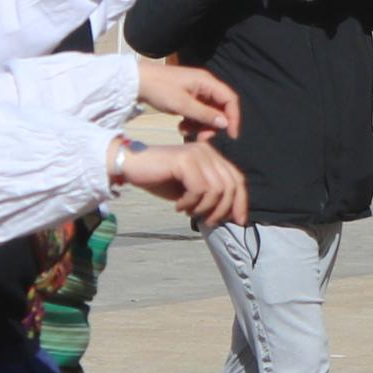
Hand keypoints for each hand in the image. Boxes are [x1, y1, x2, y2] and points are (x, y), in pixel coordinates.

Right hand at [116, 135, 246, 227]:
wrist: (131, 166)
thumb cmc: (159, 179)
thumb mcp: (190, 190)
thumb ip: (210, 196)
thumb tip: (230, 215)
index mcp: (212, 156)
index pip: (237, 179)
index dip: (241, 202)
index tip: (238, 221)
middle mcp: (207, 151)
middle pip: (231, 185)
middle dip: (223, 210)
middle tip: (208, 221)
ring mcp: (197, 153)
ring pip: (217, 190)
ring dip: (204, 208)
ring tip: (189, 211)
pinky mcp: (185, 160)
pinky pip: (199, 190)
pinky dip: (190, 203)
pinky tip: (178, 206)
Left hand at [133, 57, 240, 138]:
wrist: (136, 82)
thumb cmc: (159, 89)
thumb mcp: (182, 104)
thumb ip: (204, 114)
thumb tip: (225, 123)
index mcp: (206, 82)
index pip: (230, 99)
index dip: (233, 117)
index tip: (230, 135)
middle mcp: (205, 85)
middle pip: (220, 108)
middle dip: (213, 125)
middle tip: (202, 138)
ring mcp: (196, 92)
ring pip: (208, 113)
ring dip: (201, 126)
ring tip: (185, 131)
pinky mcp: (188, 98)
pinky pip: (197, 113)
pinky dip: (192, 122)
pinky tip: (180, 127)